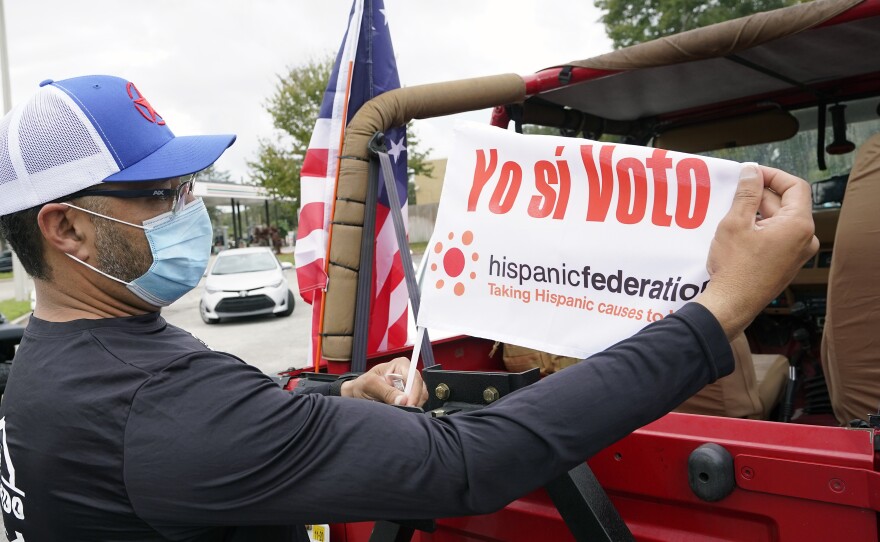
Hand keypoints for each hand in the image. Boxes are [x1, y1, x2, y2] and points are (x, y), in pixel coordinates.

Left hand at [341, 357, 428, 406]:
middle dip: (411, 402)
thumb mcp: (370, 385)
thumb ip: (386, 391)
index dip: (414, 393)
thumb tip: (403, 400)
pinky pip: (415, 406)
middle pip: (420, 390)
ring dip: (408, 407)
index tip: (408, 405)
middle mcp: (408, 374)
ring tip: (393, 408)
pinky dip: (407, 410)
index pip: (415, 378)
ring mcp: (410, 387)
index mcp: (401, 365)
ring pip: (419, 399)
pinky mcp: (409, 398)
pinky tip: (397, 410)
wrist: (357, 394)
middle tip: (400, 410)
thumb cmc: (362, 385)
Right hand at [696, 164, 818, 338]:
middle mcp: (805, 239)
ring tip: (732, 211)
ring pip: (779, 221)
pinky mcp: (786, 263)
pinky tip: (738, 230)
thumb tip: (751, 172)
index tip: (751, 173)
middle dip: (760, 194)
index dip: (772, 175)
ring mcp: (797, 253)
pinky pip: (776, 236)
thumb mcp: (736, 223)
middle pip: (786, 203)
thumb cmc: (735, 268)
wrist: (732, 304)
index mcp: (799, 225)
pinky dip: (760, 228)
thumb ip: (746, 193)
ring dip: (757, 211)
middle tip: (735, 191)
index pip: (794, 186)